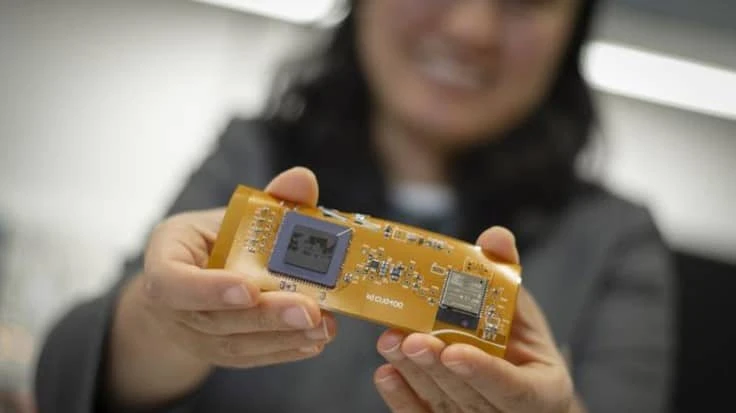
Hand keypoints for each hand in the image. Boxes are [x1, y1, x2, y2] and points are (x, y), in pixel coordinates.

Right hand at [109, 167, 336, 405]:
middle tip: (309, 310)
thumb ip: (269, 200)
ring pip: (235, 345)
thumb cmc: (214, 240)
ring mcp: (193, 336)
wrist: (191, 279)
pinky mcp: (219, 354)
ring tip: (323, 326)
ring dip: (283, 337)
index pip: (171, 282)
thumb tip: (303, 178)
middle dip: (265, 317)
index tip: (249, 288)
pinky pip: (250, 358)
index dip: (208, 289)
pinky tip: (315, 341)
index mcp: (165, 259)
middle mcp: (171, 307)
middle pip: (213, 321)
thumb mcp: (232, 214)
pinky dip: (285, 350)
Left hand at [374, 227, 582, 412]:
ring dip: (413, 374)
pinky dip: (401, 397)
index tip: (454, 350)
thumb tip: (495, 236)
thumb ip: (506, 277)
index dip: (483, 371)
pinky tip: (386, 373)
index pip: (513, 389)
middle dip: (436, 368)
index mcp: (542, 390)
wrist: (515, 379)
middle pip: (469, 398)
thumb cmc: (520, 345)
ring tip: (390, 342)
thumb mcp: (521, 311)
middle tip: (410, 339)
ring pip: (441, 406)